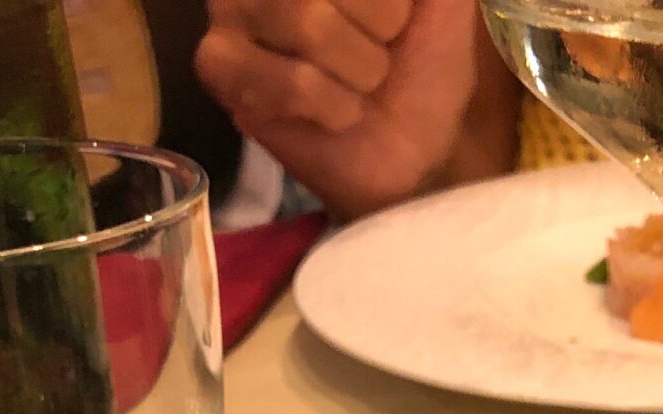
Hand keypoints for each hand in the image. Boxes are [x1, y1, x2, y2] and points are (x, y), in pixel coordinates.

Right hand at [196, 0, 509, 218]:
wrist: (412, 150)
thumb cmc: (423, 63)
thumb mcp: (444, 2)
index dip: (390, 5)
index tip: (397, 22)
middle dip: (378, 30)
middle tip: (377, 58)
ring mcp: (231, 7)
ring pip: (308, 22)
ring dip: (357, 72)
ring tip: (357, 86)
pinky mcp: (218, 65)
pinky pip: (290, 80)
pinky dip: (332, 107)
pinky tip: (331, 113)